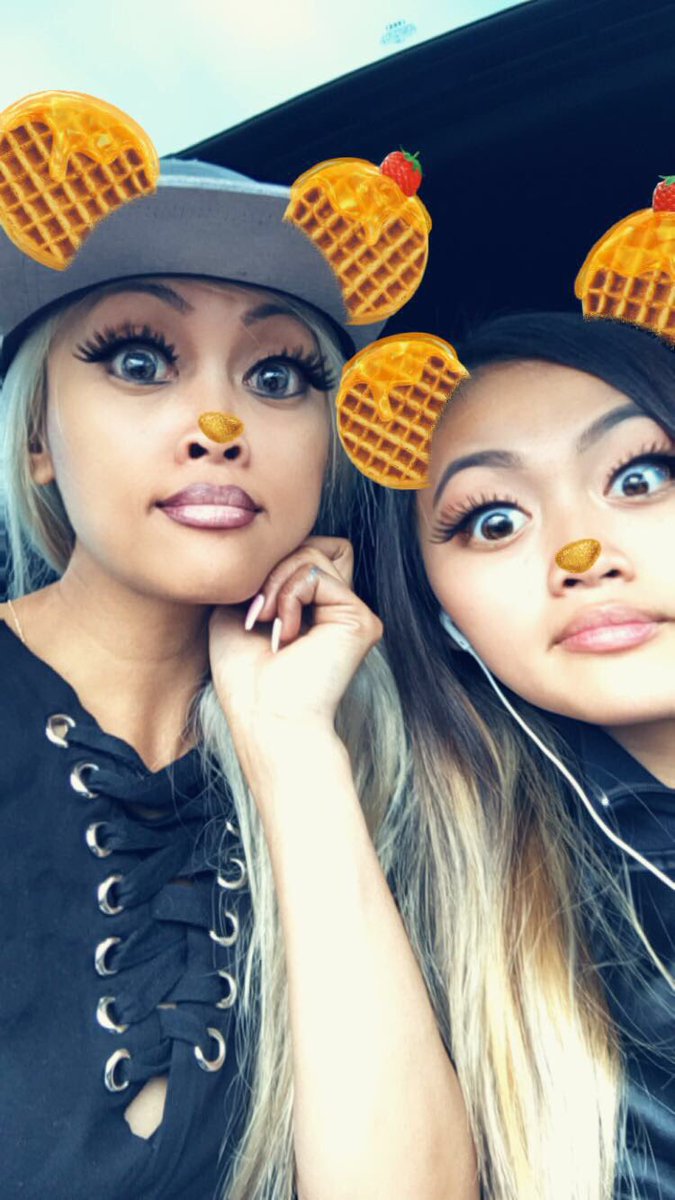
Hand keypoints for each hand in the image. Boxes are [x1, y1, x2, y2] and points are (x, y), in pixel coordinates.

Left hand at [209, 536, 381, 743]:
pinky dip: (289, 595)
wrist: (263, 715)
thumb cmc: (245, 675)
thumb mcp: (238, 608)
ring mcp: (352, 612)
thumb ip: (259, 572)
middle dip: (274, 567)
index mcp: (315, 607)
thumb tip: (269, 542)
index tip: (250, 610)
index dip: (270, 565)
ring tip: (270, 624)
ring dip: (276, 583)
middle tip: (258, 613)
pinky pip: (317, 571)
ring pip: (313, 551)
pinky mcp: (360, 619)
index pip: (301, 550)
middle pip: (311, 542)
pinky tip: (287, 632)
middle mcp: (338, 608)